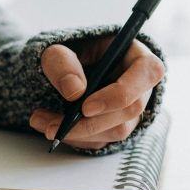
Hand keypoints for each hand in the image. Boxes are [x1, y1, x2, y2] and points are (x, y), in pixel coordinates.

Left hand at [29, 38, 163, 149]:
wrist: (59, 69)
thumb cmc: (65, 52)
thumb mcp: (56, 49)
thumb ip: (62, 63)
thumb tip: (75, 90)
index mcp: (136, 56)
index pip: (148, 72)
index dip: (120, 94)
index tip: (86, 107)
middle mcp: (140, 84)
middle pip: (130, 110)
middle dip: (90, 123)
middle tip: (53, 126)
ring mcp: (130, 109)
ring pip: (116, 131)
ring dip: (77, 133)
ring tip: (41, 122)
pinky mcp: (116, 126)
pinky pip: (102, 140)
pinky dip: (75, 138)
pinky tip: (52, 127)